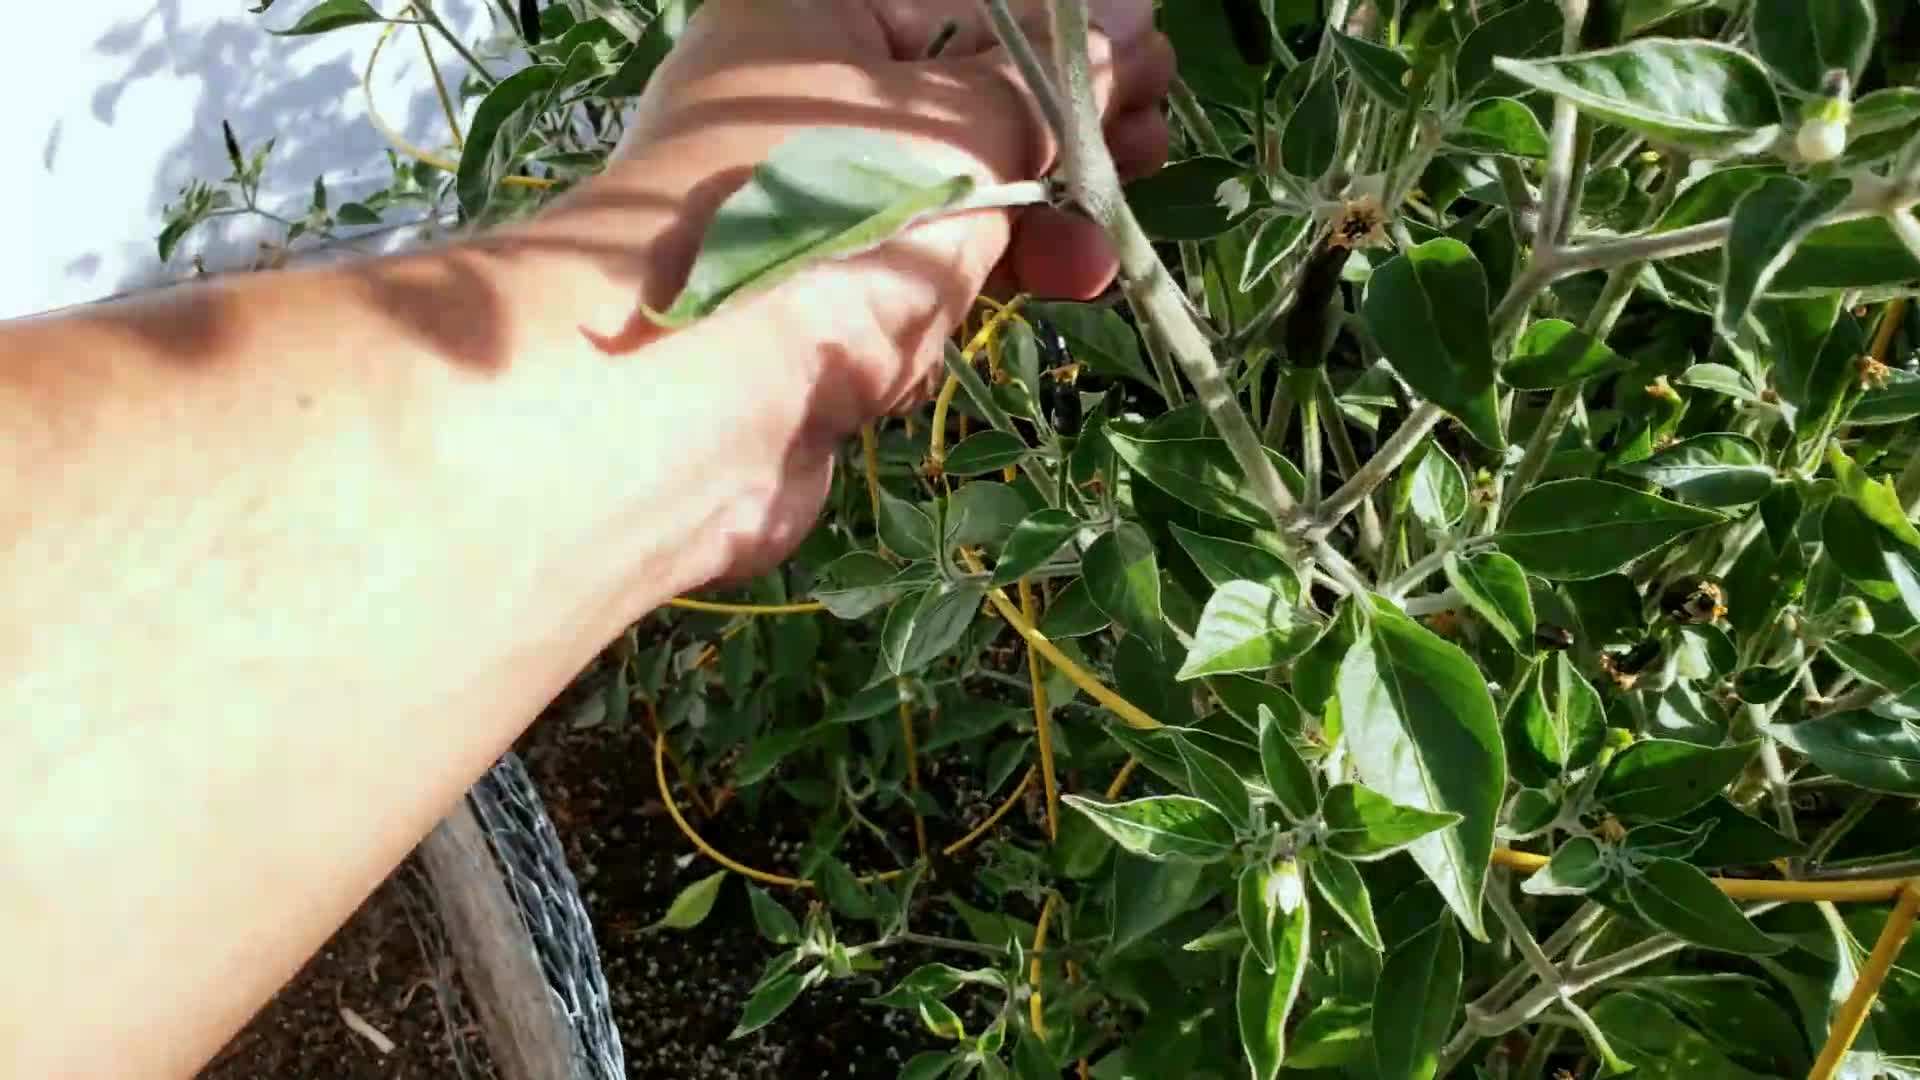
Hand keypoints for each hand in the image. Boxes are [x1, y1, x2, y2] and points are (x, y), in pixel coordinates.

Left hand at [536, 0, 1172, 584]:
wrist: (693, 397)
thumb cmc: (834, 216)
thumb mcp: (967, 128)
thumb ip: (1052, 80)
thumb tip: (1126, 16)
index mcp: (812, 16)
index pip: (961, 2)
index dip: (1063, 32)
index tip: (1150, 58)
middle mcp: (796, 102)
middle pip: (955, 97)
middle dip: (1064, 125)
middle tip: (1151, 143)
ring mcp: (802, 208)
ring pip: (946, 192)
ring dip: (1043, 212)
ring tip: (1113, 241)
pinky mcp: (814, 303)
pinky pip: (920, 268)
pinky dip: (988, 272)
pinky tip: (1062, 286)